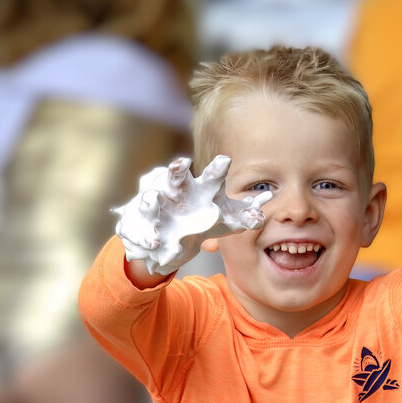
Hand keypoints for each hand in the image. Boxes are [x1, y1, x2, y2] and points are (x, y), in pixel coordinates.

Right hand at [113, 155, 271, 275]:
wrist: (161, 237)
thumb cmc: (196, 221)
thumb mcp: (221, 221)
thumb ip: (242, 217)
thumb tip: (263, 213)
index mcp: (197, 190)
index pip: (209, 177)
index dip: (217, 169)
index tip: (226, 161)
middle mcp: (174, 194)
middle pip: (176, 178)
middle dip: (177, 171)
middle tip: (181, 164)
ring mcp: (153, 208)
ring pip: (150, 199)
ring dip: (151, 200)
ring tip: (152, 200)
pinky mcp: (138, 225)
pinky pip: (140, 229)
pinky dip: (146, 235)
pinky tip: (153, 242)